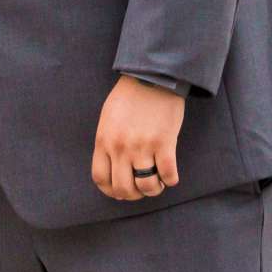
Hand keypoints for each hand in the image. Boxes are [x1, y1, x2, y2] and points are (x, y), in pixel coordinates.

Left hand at [91, 75, 184, 201]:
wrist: (152, 76)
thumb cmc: (129, 96)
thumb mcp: (108, 119)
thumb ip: (107, 143)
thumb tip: (112, 167)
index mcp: (104, 141)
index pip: (101, 179)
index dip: (111, 191)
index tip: (120, 191)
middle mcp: (121, 148)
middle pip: (123, 188)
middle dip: (133, 195)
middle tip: (141, 189)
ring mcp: (143, 147)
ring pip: (147, 186)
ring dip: (154, 190)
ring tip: (158, 183)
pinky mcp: (164, 143)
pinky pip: (168, 175)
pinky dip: (170, 180)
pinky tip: (170, 175)